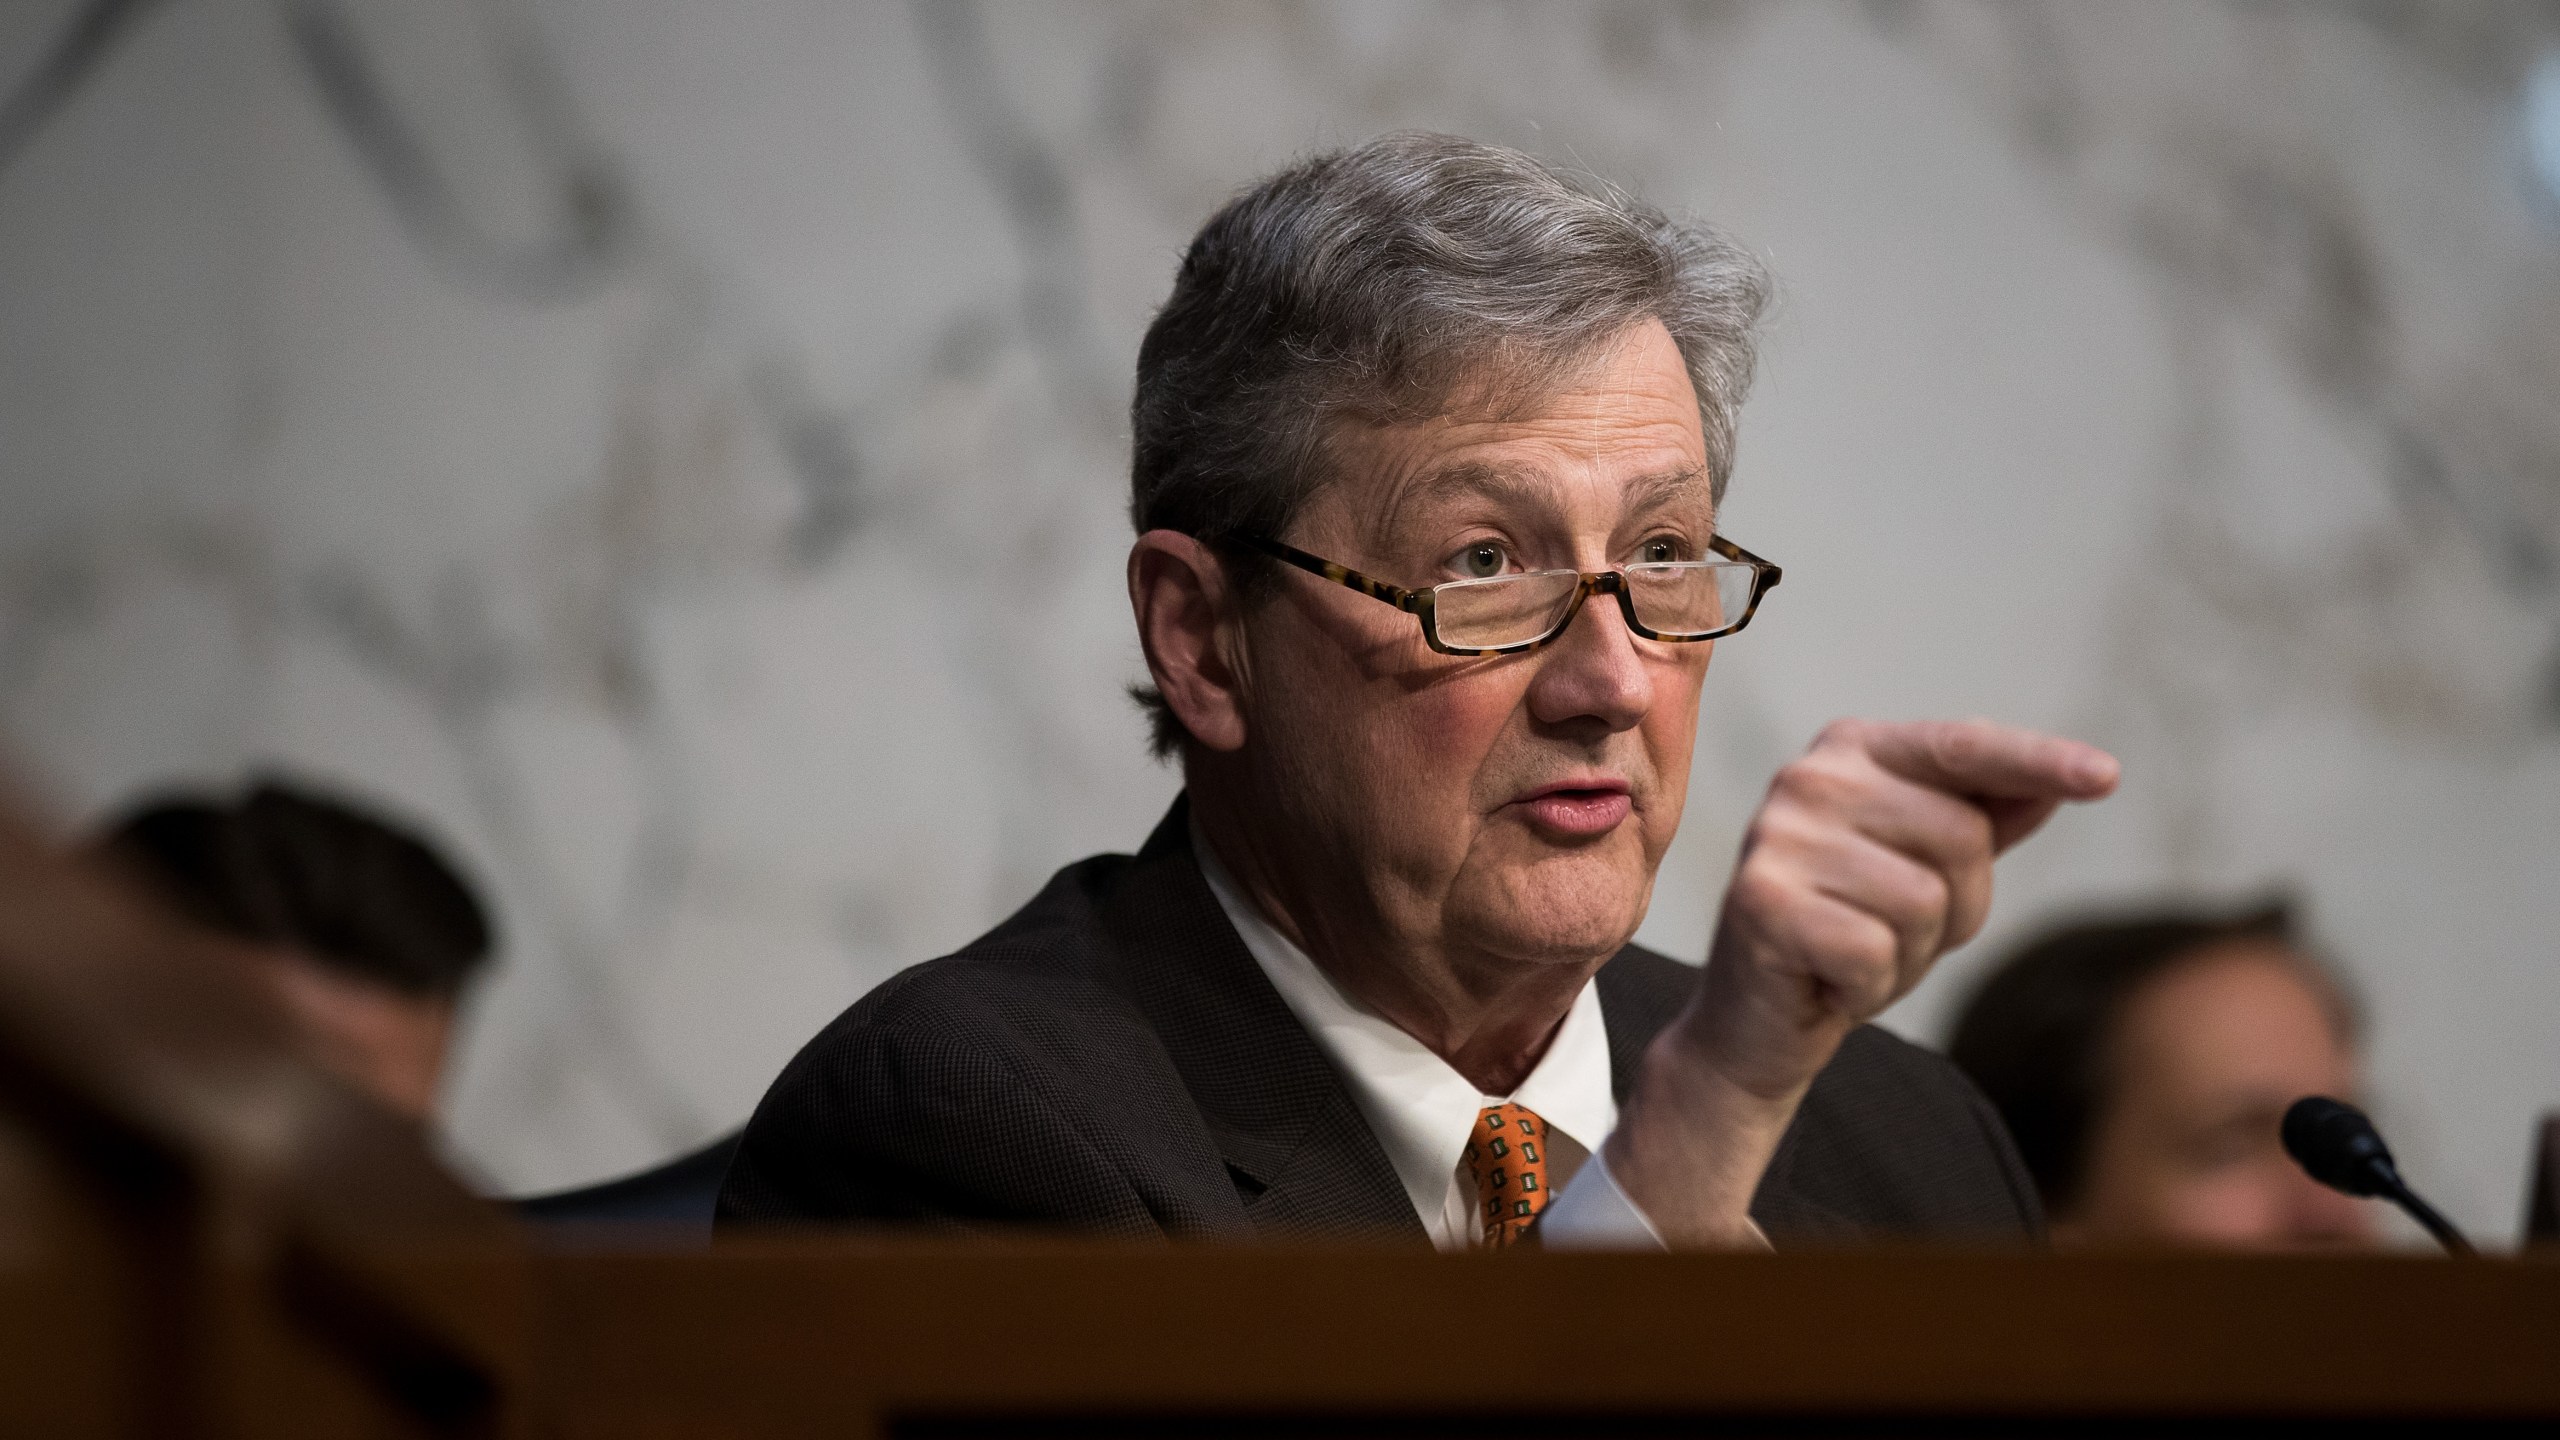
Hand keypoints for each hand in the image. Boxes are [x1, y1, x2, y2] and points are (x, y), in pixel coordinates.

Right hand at [1606, 718, 2117, 1245]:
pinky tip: (1829, 982)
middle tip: (1892, 930)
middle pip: (1961, 836)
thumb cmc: (1851, 933)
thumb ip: (1984, 818)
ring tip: (1856, 955)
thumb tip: (2058, 781)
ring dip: (1910, 954)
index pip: (1962, 746)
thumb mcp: (1929, 871)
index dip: (2037, 760)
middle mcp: (1810, 778)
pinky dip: (1869, 987)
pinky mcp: (1761, 901)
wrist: (1756, 1023)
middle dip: (1957, 905)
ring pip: (1925, 901)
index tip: (2107, 777)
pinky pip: (1877, 952)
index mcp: (1851, 750)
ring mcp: (1778, 836)